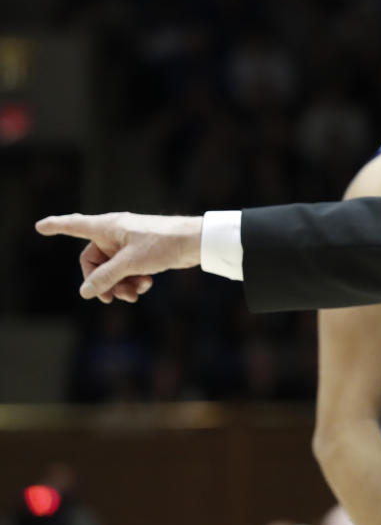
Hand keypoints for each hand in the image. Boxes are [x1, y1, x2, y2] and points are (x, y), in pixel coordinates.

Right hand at [35, 212, 203, 302]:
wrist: (196, 242)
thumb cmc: (162, 243)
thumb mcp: (130, 263)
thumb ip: (105, 277)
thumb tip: (85, 292)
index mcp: (108, 227)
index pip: (75, 225)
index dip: (57, 226)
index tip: (39, 227)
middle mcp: (116, 233)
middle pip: (94, 261)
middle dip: (102, 281)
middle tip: (112, 299)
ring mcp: (129, 244)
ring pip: (112, 270)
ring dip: (120, 284)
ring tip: (135, 294)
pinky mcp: (142, 253)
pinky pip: (128, 271)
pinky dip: (133, 280)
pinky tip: (146, 286)